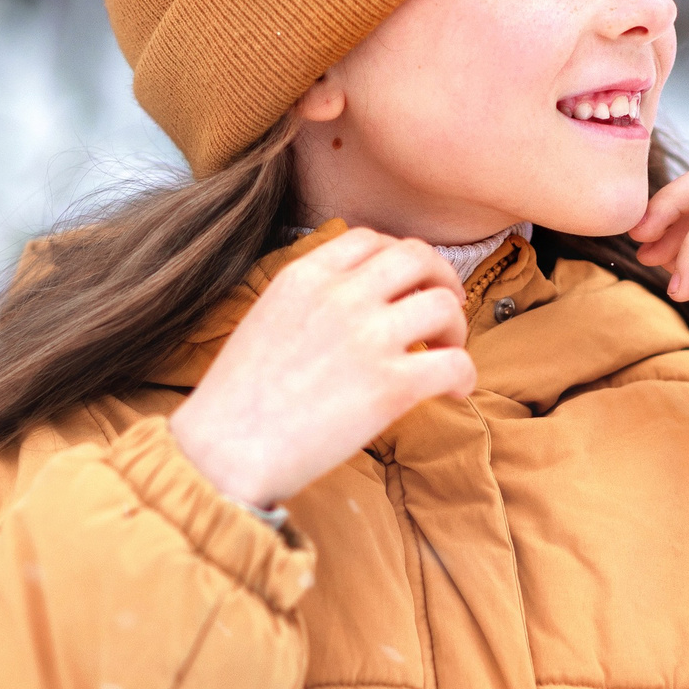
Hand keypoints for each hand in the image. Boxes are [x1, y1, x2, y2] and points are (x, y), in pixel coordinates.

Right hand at [170, 229, 477, 507]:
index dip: (398, 258)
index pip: (370, 238)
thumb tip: (356, 300)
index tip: (406, 284)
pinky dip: (464, 376)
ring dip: (455, 328)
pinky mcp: (390, 386)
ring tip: (444, 354)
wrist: (224, 450)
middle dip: (441, 278)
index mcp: (304, 275)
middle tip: (445, 309)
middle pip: (418, 257)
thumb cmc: (238, 399)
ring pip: (443, 304)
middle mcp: (339, 296)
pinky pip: (454, 364)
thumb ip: (310, 298)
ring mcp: (367, 338)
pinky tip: (452, 393)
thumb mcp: (266, 318)